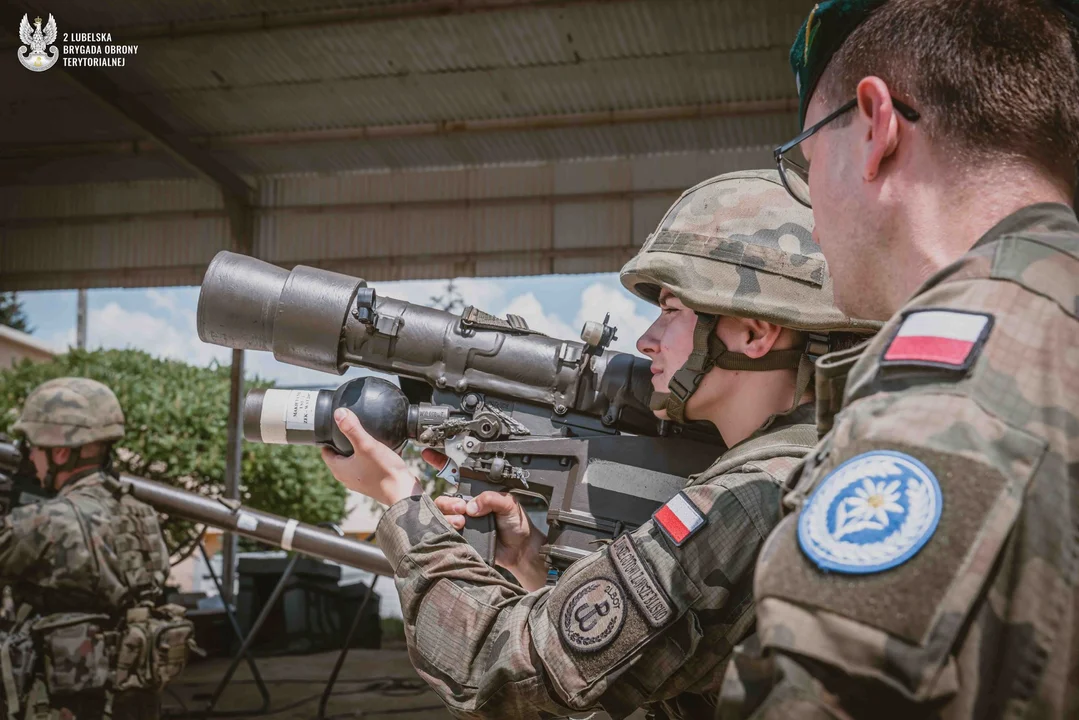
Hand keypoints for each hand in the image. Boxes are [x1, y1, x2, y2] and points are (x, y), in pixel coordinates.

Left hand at [321, 408, 421, 506]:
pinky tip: (380, 449)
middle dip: (342, 443)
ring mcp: (360, 481)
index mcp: (340, 469)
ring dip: (357, 451)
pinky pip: (367, 466)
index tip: (334, 427)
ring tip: (365, 437)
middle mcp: (347, 477)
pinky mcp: (372, 482)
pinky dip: (370, 458)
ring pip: (354, 461)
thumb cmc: (383, 471)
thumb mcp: (366, 445)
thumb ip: (352, 428)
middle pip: (339, 456)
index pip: (325, 451)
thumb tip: (338, 413)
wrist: (402, 491)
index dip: (328, 439)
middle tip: (350, 428)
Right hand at [425, 449, 547, 590]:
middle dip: (448, 502)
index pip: (456, 476)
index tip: (428, 454)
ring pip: (441, 515)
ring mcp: (461, 522)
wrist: (519, 550)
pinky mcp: (459, 537)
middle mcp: (466, 506)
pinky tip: (458, 531)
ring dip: (448, 516)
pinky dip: (447, 530)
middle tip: (462, 508)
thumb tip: (472, 506)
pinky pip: (444, 532)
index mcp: (477, 493)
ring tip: (463, 522)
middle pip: (443, 499)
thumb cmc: (517, 524)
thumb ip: (492, 498)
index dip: (440, 463)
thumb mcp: (509, 503)